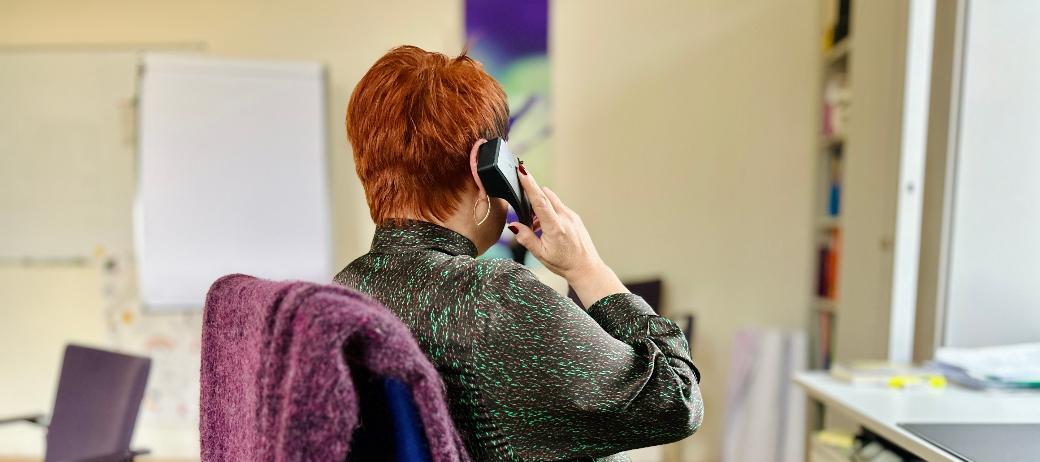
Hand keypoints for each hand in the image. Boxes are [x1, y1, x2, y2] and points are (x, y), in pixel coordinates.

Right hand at [508, 167, 626, 306]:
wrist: (586, 267)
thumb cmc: (563, 263)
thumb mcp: (541, 254)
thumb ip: (526, 238)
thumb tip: (513, 225)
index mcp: (554, 227)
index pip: (540, 200)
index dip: (530, 185)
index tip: (522, 172)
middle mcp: (565, 217)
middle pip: (545, 195)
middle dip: (533, 194)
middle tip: (523, 203)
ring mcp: (571, 216)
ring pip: (552, 200)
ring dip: (541, 205)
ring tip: (537, 225)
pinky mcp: (575, 217)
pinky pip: (559, 206)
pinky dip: (550, 211)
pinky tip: (546, 226)